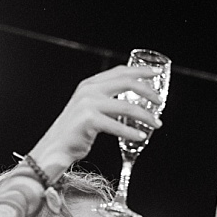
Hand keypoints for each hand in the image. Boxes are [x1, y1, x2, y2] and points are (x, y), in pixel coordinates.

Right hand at [29, 66, 166, 174]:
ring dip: (146, 116)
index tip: (156, 73)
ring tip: (157, 124)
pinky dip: (131, 132)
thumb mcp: (91, 107)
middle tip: (160, 102)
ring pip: (127, 106)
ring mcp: (87, 104)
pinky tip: (141, 137)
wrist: (56, 146)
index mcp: (90, 84)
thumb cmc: (77, 129)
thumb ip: (108, 98)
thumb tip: (137, 97)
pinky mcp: (88, 120)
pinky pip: (117, 125)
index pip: (119, 71)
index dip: (140, 71)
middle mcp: (88, 90)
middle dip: (148, 91)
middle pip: (126, 83)